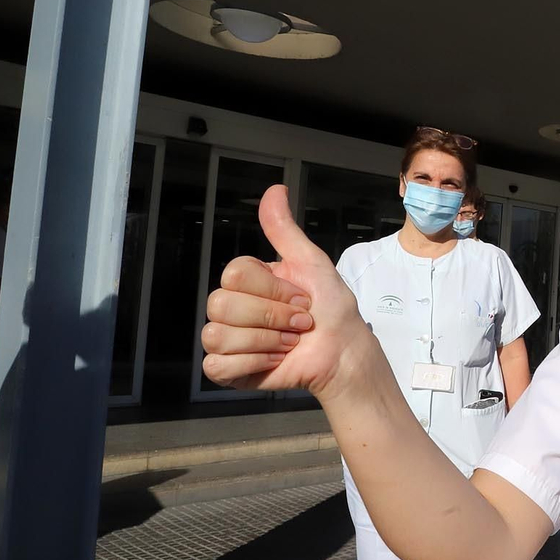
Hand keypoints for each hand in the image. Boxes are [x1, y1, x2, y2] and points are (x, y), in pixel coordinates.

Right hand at [202, 185, 374, 400]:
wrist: (342, 351)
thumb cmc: (331, 308)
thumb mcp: (312, 263)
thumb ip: (285, 230)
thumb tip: (275, 190)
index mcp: (246, 280)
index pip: (235, 274)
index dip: (274, 290)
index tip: (302, 299)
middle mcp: (231, 306)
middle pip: (221, 304)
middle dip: (272, 317)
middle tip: (299, 324)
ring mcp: (227, 338)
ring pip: (217, 335)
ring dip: (266, 341)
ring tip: (289, 342)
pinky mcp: (227, 369)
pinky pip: (217, 365)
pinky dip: (252, 363)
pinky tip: (275, 360)